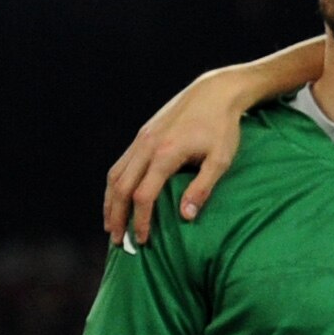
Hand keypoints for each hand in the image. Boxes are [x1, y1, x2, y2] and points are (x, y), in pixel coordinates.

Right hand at [103, 67, 270, 243]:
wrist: (214, 93)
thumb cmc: (223, 128)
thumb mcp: (220, 160)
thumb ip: (202, 188)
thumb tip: (185, 217)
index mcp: (165, 154)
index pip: (144, 196)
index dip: (140, 221)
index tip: (142, 241)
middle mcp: (146, 146)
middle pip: (121, 188)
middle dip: (117, 217)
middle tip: (118, 242)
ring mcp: (141, 139)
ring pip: (115, 175)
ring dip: (111, 202)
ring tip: (111, 225)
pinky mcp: (142, 135)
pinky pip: (120, 164)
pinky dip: (115, 185)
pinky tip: (117, 199)